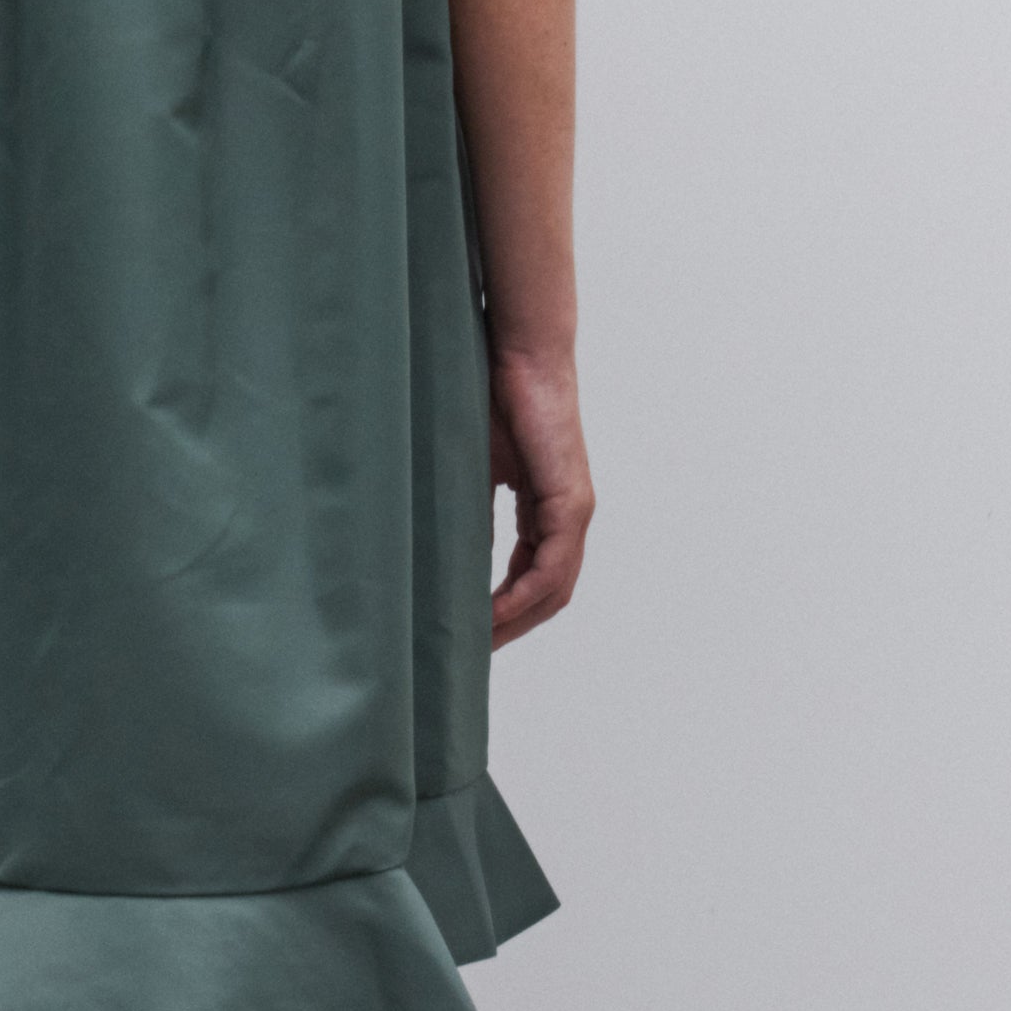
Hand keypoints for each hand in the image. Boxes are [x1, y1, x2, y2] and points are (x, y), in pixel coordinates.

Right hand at [487, 343, 593, 643]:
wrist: (519, 355)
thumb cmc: (491, 398)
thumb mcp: (471, 469)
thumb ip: (466, 510)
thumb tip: (437, 553)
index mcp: (545, 511)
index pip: (532, 578)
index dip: (504, 612)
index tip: (469, 634)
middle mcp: (567, 517)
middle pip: (547, 596)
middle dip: (510, 629)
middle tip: (468, 654)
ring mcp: (573, 510)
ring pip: (553, 589)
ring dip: (516, 622)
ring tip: (476, 644)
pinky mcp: (570, 501)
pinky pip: (552, 567)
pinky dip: (523, 596)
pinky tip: (493, 613)